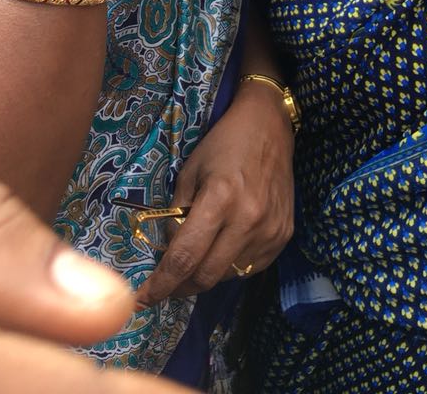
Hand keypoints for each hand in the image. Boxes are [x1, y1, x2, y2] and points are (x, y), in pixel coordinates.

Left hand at [136, 81, 294, 304]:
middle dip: (180, 287)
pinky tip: (223, 249)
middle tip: (166, 286)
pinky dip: (231, 266)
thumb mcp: (190, 171)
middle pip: (206, 276)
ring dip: (207, 274)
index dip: (161, 284)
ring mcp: (270, 230)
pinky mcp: (284, 235)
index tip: (142, 300)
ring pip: (229, 276)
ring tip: (197, 259)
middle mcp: (248, 220)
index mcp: (220, 199)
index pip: (185, 257)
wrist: (270, 126)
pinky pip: (250, 267)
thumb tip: (169, 253)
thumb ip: (177, 213)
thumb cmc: (224, 143)